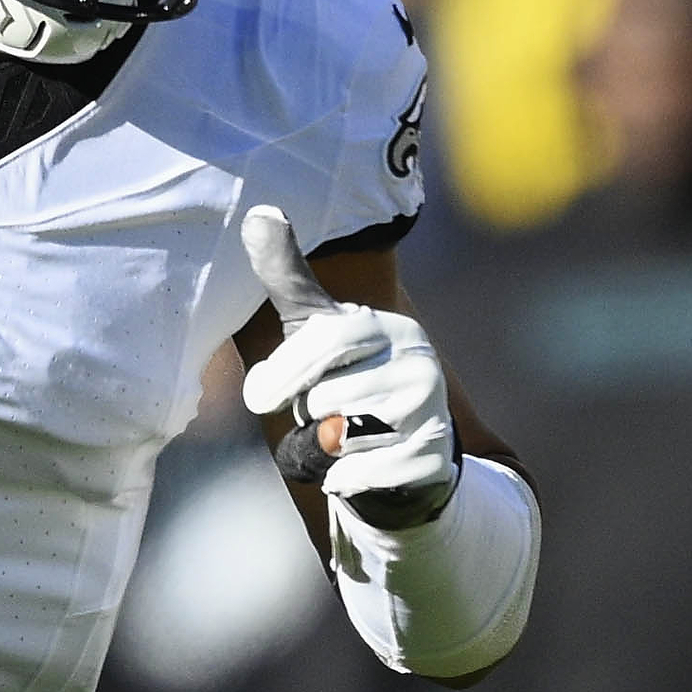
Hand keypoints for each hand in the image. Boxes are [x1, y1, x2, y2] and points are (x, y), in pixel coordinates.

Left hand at [238, 203, 459, 530]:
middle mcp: (420, 361)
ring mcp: (432, 411)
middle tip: (321, 415)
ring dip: (321, 450)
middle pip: (327, 395)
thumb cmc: (346, 386)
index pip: (326, 339)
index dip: (284, 373)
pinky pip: (358, 474)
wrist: (398, 461)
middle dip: (307, 415)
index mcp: (388, 327)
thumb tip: (258, 211)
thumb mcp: (315, 331)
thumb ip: (288, 277)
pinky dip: (343, 479)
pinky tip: (360, 467)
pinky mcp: (432, 460)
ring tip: (343, 437)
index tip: (258, 398)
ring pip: (339, 437)